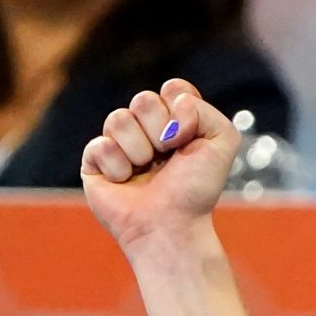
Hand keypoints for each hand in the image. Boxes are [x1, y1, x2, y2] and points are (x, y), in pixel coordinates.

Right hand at [80, 78, 240, 253]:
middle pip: (144, 100)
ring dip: (140, 150)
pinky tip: (126, 183)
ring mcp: (118, 143)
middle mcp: (145, 129)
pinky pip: (100, 145)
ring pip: (119, 118)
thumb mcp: (221, 142)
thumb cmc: (196, 190)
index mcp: (174, 121)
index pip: (172, 88)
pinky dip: (118, 167)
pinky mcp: (94, 162)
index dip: (180, 111)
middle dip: (160, 131)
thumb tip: (168, 107)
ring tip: (146, 172)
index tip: (188, 139)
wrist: (172, 226)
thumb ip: (204, 109)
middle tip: (167, 158)